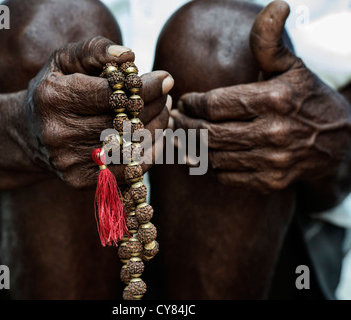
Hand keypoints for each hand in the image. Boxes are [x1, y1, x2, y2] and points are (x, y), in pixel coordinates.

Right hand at [24, 36, 172, 187]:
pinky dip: (149, 154)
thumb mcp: (65, 60)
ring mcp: (69, 160)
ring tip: (163, 112)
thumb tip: (128, 56)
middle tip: (166, 95)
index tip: (165, 79)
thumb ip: (95, 49)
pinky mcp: (79, 180)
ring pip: (131, 147)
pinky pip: (128, 171)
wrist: (29, 133)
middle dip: (155, 106)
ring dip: (157, 128)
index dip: (145, 87)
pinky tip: (155, 136)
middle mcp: (59, 132)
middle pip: (125, 122)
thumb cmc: (55, 90)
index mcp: (54, 98)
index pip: (113, 95)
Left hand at [171, 1, 350, 191]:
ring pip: (214, 157)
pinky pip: (227, 176)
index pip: (214, 104)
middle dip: (185, 126)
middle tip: (175, 120)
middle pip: (209, 133)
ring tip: (185, 135)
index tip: (184, 102)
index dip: (191, 104)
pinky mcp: (271, 181)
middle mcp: (274, 132)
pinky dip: (211, 166)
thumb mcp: (291, 67)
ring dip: (193, 147)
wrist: (337, 141)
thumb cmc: (307, 99)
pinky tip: (206, 154)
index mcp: (274, 99)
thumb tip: (276, 6)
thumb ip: (270, 43)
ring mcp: (273, 161)